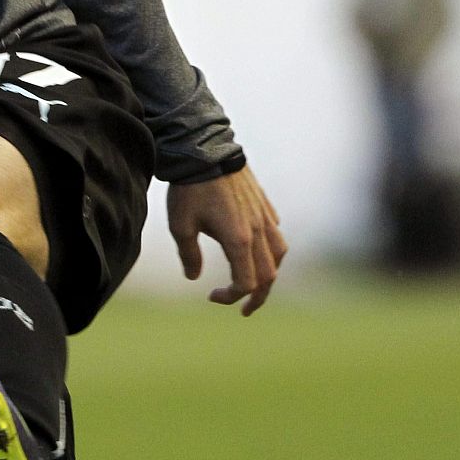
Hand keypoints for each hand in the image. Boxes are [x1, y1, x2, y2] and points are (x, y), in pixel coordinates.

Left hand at [168, 165, 286, 315]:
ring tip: (255, 283)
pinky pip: (276, 233)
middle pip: (269, 276)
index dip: (231, 297)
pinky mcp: (265, 205)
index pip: (246, 283)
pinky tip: (257, 249)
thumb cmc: (189, 188)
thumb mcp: (180, 224)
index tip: (211, 297)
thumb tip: (193, 277)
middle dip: (258, 297)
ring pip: (279, 254)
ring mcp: (265, 217)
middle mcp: (258, 231)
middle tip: (244, 308)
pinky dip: (271, 249)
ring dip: (269, 274)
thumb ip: (189, 254)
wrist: (204, 150)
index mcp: (239, 240)